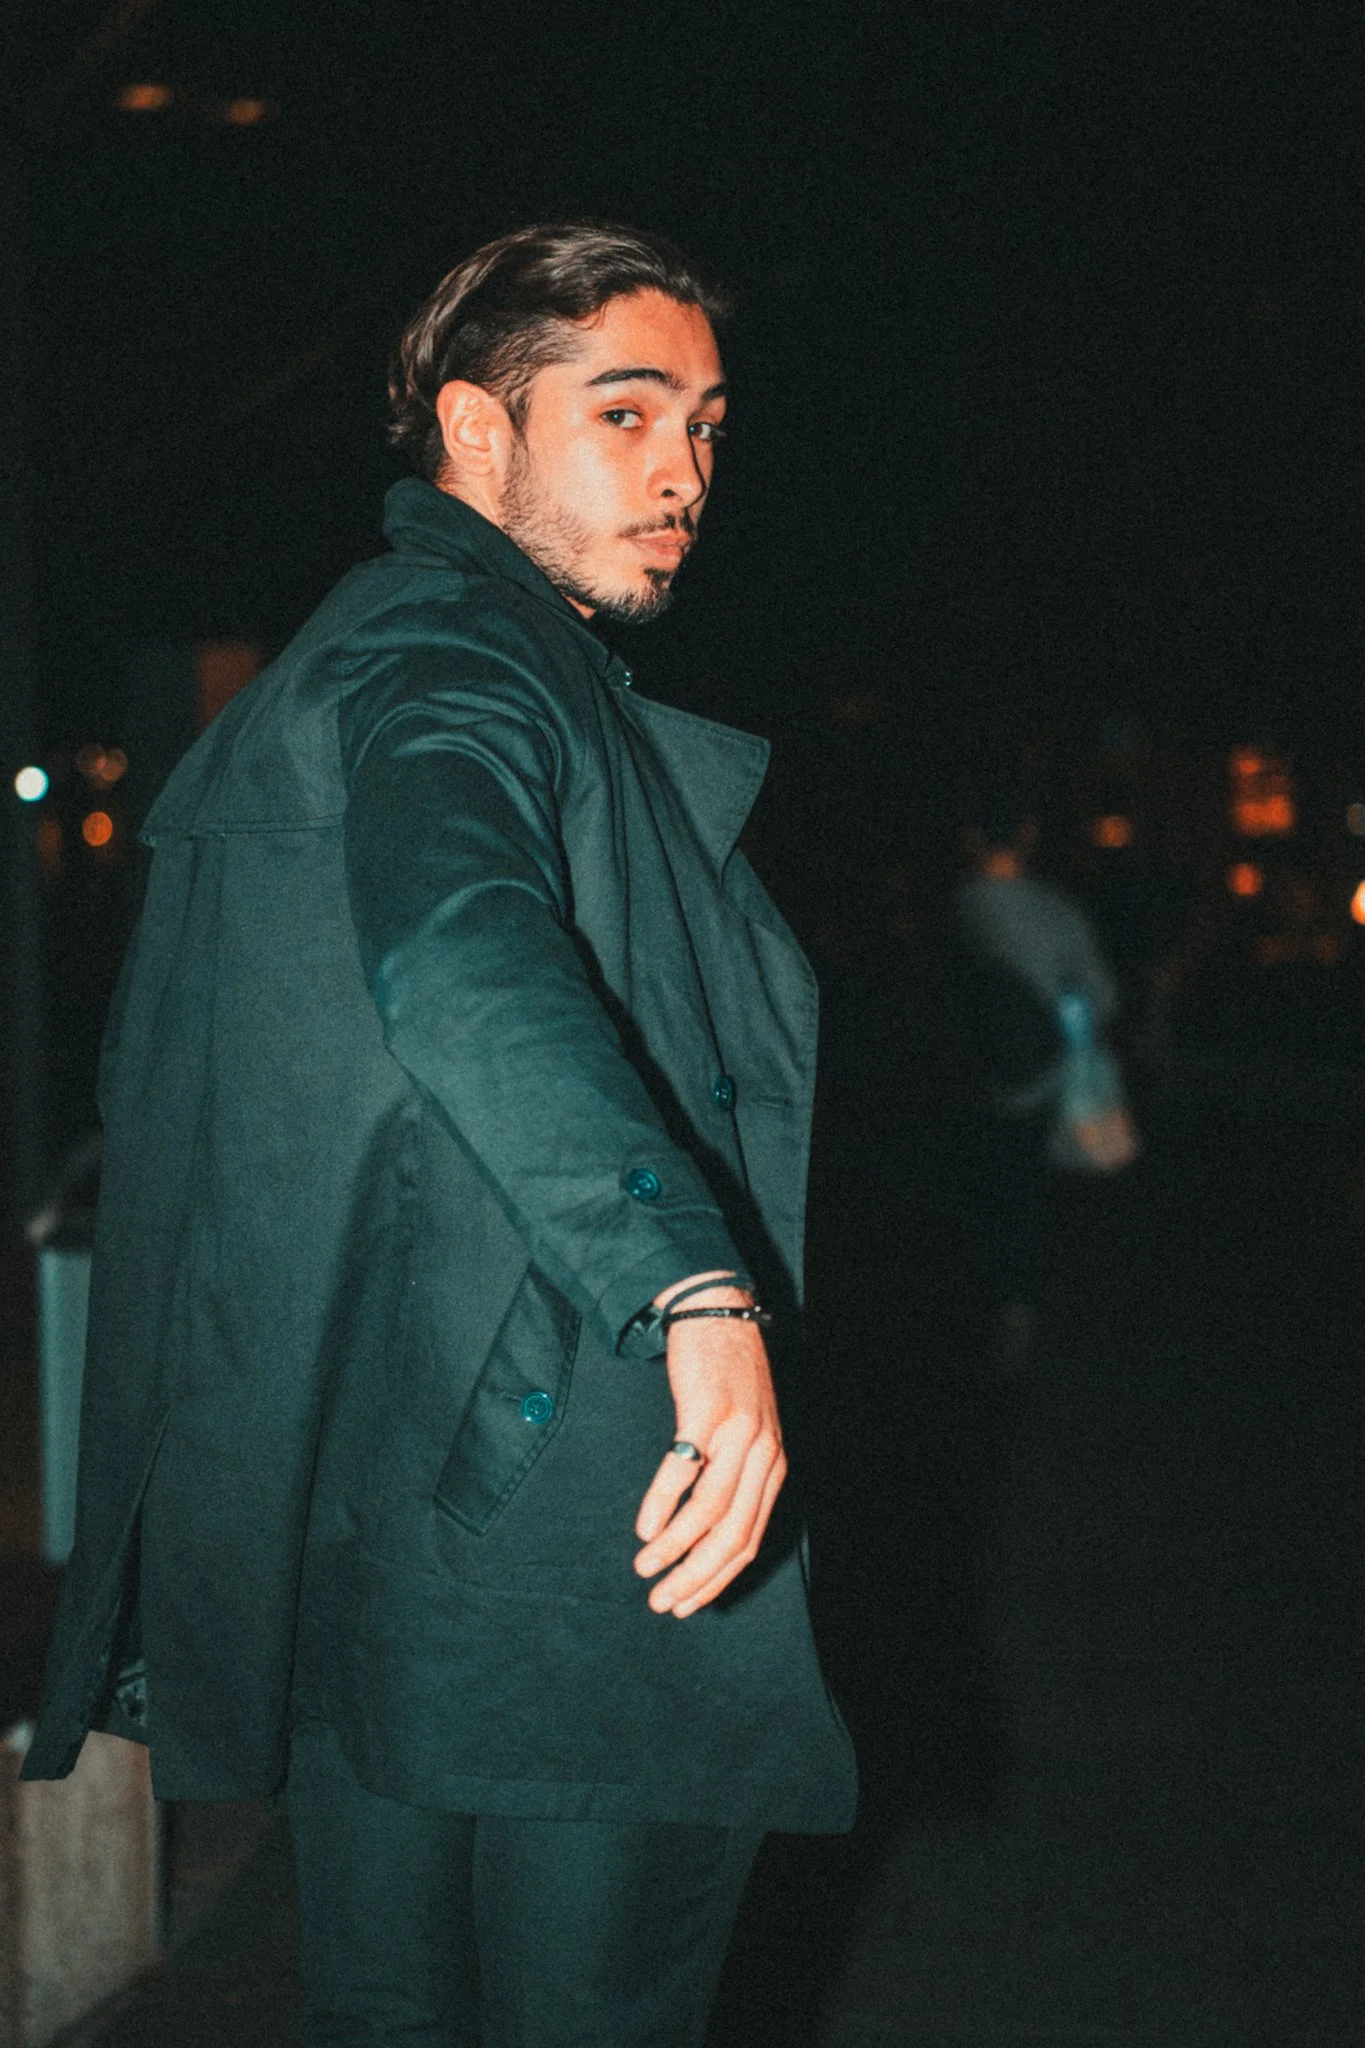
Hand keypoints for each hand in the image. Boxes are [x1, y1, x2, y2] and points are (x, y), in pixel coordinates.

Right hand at [633, 1287, 786, 1618]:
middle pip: (730, 1535)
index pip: (747, 1540)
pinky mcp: (706, 1411)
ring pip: (708, 1510)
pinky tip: (644, 1527)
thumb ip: (734, 1478)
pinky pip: (682, 1468)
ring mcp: (736, 1432)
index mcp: (772, 1467)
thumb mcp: (745, 1433)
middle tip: (661, 1603)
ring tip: (645, 1568)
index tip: (686, 1604)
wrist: (719, 1314)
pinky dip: (662, 1504)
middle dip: (694, 1577)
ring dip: (673, 1548)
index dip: (715, 1578)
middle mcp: (761, 1455)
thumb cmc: (726, 1379)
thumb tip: (703, 1534)